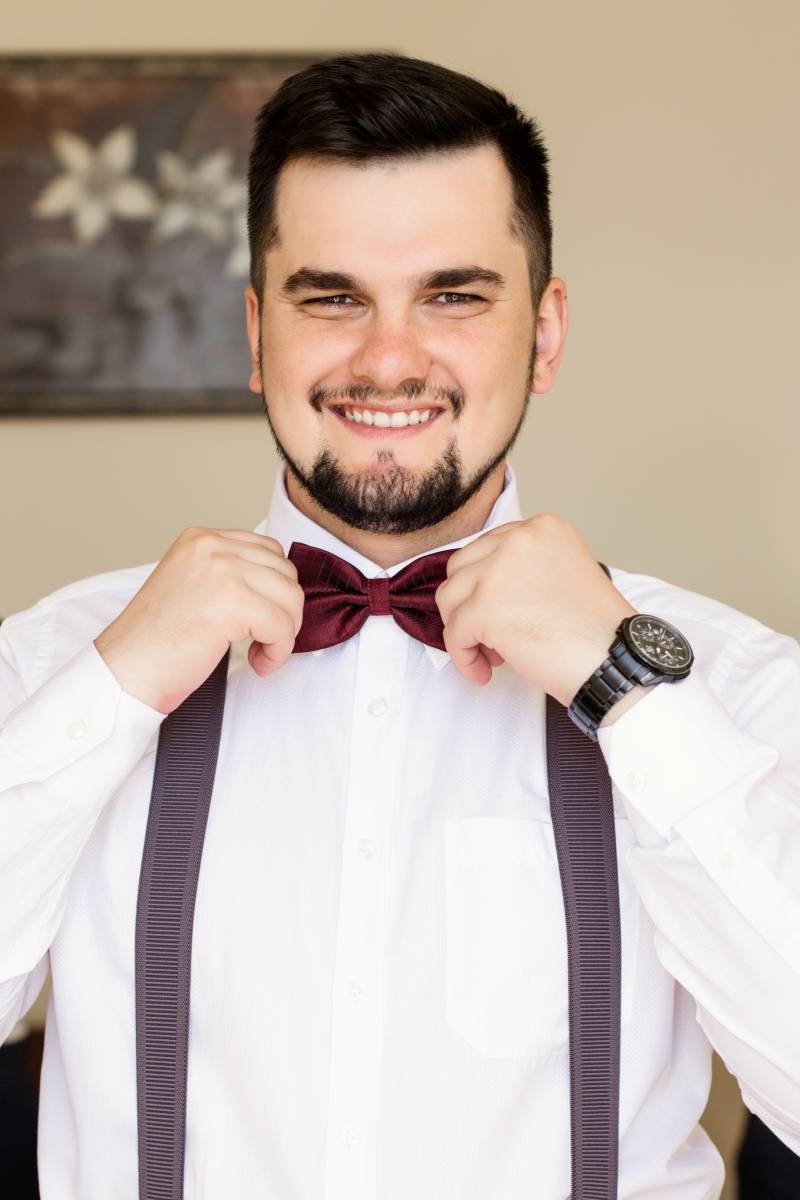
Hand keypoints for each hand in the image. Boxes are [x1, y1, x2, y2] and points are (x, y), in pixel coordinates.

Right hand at [94, 527, 304, 714]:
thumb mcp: (192, 587)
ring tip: (259, 652)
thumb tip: (277, 586)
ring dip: (284, 633)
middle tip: (263, 639)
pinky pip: (282, 626)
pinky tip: (258, 663)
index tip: (261, 618)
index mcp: (200, 539)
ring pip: (290, 597)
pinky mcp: (232, 601)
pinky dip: (278, 651)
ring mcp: (222, 570)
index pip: (268, 551)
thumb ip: (228, 575)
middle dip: (284, 611)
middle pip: (285, 572)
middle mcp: (212, 546)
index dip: (274, 590)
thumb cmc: (155, 641)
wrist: (125, 670)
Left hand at [434, 514, 636, 705]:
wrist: (616, 662)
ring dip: (464, 630)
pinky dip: (464, 657)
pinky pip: (453, 633)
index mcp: (542, 527)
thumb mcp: (562, 573)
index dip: (487, 587)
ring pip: (449, 598)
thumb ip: (523, 567)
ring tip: (493, 655)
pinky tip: (484, 672)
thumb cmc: (594, 630)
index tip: (504, 613)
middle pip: (461, 569)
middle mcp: (519, 539)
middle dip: (470, 605)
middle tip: (495, 637)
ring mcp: (498, 571)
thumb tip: (476, 586)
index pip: (487, 549)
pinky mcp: (485, 606)